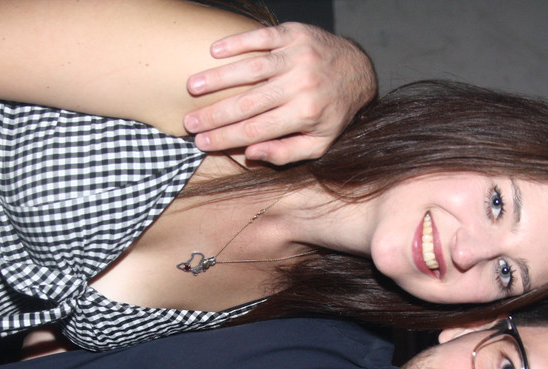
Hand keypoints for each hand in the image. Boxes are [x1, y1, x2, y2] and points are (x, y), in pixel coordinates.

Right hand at [184, 22, 376, 164]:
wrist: (358, 71)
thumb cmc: (332, 112)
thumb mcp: (318, 143)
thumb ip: (286, 153)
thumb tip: (250, 155)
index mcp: (305, 115)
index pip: (255, 130)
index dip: (226, 138)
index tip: (201, 143)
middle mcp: (302, 85)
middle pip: (248, 103)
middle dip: (214, 115)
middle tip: (189, 123)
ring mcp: (298, 57)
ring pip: (251, 69)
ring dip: (218, 78)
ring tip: (192, 87)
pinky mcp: (295, 34)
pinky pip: (261, 37)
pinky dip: (237, 43)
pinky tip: (214, 52)